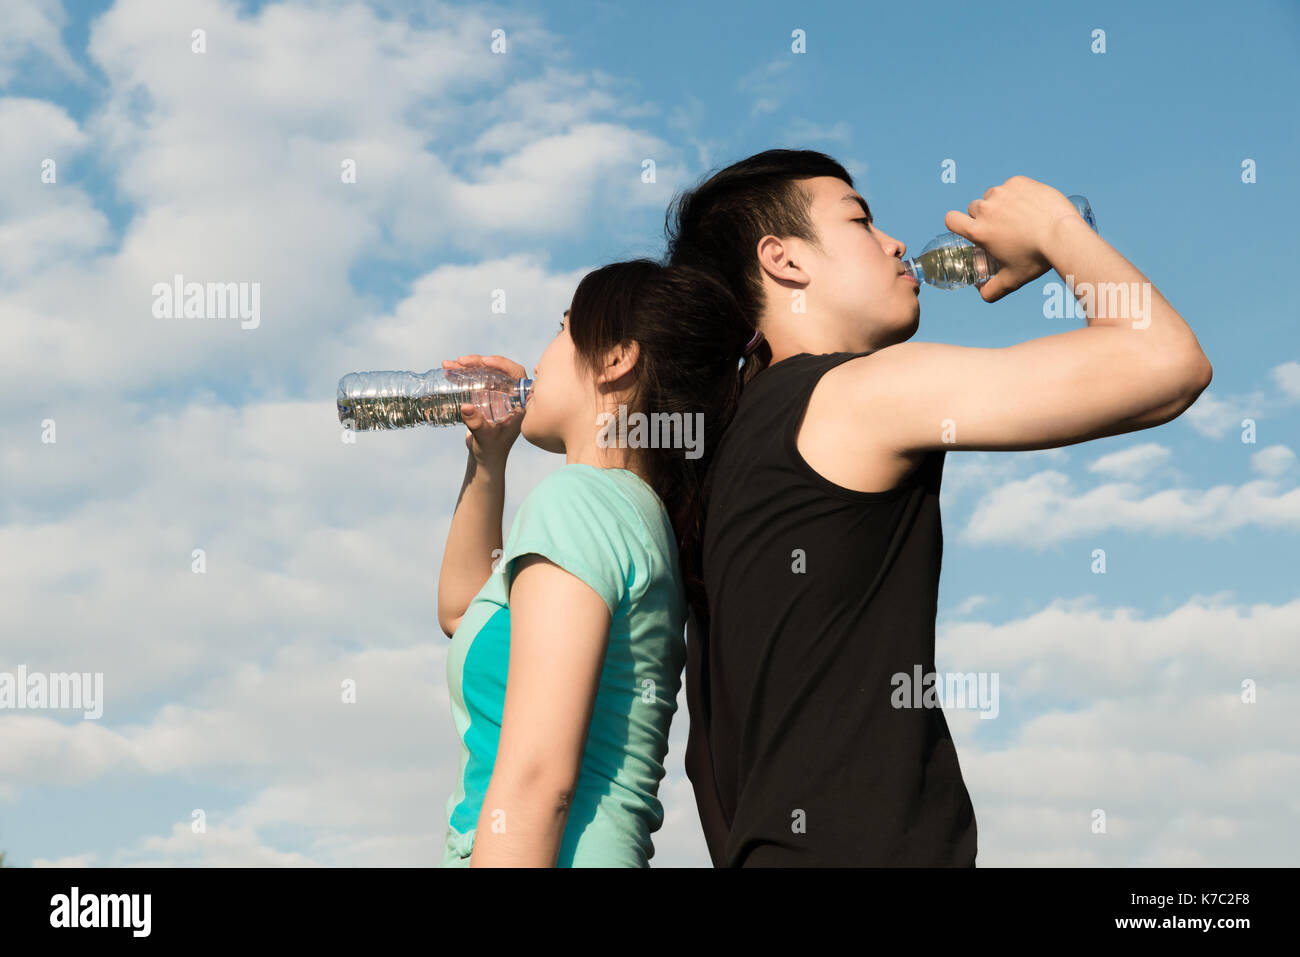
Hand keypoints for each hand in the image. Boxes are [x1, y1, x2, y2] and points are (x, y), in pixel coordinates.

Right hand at [441, 354, 528, 464]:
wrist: (484, 459)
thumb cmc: (491, 451)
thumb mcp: (485, 438)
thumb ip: (477, 424)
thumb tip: (466, 407)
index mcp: (519, 402)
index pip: (517, 374)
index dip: (503, 364)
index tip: (485, 361)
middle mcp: (510, 395)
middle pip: (498, 370)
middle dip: (479, 363)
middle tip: (461, 361)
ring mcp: (497, 395)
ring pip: (485, 373)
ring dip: (467, 367)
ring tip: (448, 364)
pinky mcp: (485, 397)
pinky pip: (476, 381)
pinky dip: (462, 375)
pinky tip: (448, 371)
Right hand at [943, 175, 1080, 302]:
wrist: (1063, 235)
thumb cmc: (1036, 258)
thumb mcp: (1012, 279)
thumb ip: (992, 290)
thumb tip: (982, 294)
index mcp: (979, 231)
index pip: (951, 219)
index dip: (957, 223)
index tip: (969, 226)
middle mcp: (986, 209)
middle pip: (974, 208)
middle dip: (984, 216)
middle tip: (1002, 227)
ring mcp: (1002, 193)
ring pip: (992, 196)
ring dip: (1000, 204)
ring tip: (1020, 216)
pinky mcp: (1018, 182)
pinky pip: (1011, 186)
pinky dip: (1017, 194)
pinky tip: (1030, 205)